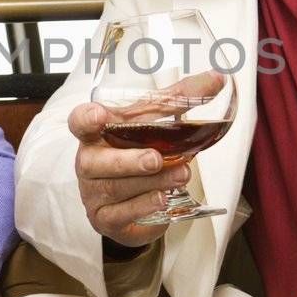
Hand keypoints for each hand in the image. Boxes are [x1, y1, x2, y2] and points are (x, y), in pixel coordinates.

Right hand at [68, 100, 196, 248]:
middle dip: (129, 160)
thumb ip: (180, 99)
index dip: (86, 119)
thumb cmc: (138, 151)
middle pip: (97, 161)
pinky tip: (161, 199)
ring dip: (151, 181)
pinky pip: (120, 213)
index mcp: (96, 132)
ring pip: (116, 188)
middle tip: (156, 158)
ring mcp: (93, 192)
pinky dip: (143, 206)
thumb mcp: (156, 123)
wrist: (136, 197)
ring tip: (180, 175)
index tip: (99, 115)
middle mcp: (89, 161)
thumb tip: (218, 78)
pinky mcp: (105, 218)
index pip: (79, 122)